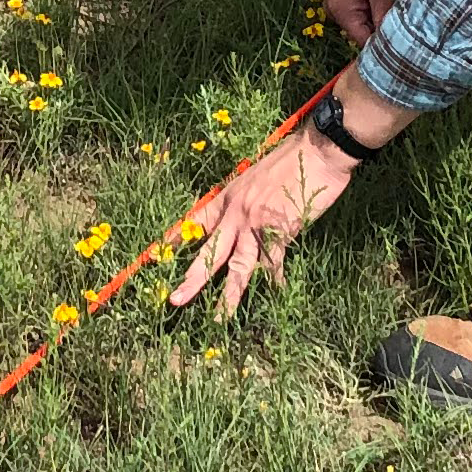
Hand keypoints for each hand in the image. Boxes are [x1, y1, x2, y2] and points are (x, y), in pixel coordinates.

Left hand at [166, 121, 356, 319]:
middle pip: (210, 252)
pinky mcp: (281, 232)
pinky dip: (276, 281)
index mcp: (228, 197)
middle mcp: (237, 213)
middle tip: (176, 300)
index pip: (195, 221)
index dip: (176, 238)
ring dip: (228, 296)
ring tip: (218, 319)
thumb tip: (241, 214)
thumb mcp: (255, 175)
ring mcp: (257, 225)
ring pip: (238, 267)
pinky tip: (276, 294)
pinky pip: (274, 264)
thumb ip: (244, 198)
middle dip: (192, 279)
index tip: (156, 253)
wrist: (315, 152)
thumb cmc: (290, 159)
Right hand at [325, 0, 399, 46]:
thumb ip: (384, 19)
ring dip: (379, 15)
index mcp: (340, 11)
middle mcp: (333, 8)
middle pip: (361, 31)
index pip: (363, 42)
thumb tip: (391, 43)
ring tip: (398, 10)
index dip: (383, 46)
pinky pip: (358, 5)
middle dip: (381, 30)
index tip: (404, 47)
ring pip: (362, 17)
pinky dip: (373, 4)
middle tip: (406, 28)